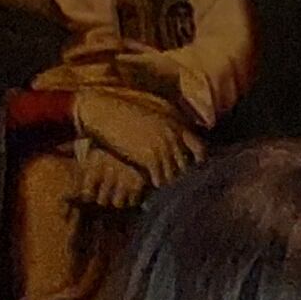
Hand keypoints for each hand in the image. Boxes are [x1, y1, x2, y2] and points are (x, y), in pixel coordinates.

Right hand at [69, 88, 195, 186]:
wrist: (101, 111)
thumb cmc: (122, 111)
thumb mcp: (151, 113)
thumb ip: (167, 124)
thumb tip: (177, 132)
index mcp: (175, 125)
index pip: (200, 148)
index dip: (199, 160)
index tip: (195, 168)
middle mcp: (173, 136)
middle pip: (188, 164)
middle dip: (183, 174)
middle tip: (180, 185)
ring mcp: (162, 147)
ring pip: (175, 174)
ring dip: (169, 182)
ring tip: (165, 188)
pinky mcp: (149, 157)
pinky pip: (160, 178)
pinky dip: (157, 184)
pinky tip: (152, 186)